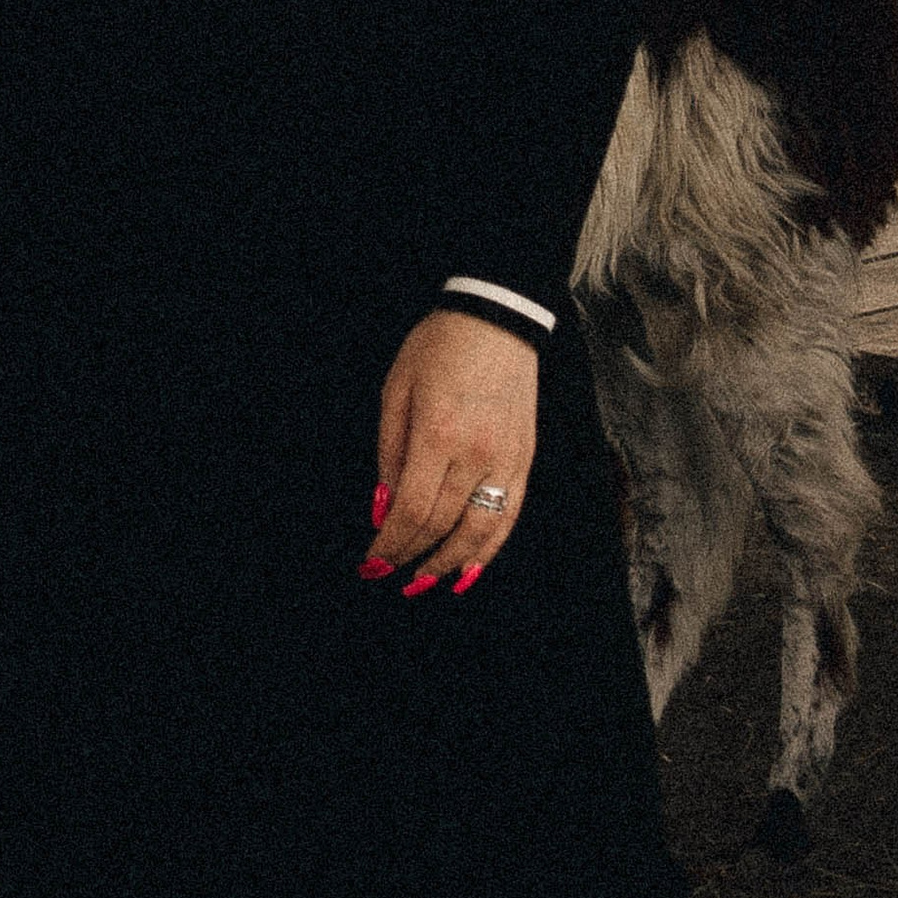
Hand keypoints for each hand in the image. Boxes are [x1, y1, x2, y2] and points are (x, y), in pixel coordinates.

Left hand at [363, 312, 537, 596]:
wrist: (496, 317)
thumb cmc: (438, 347)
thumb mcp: (396, 387)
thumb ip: (389, 451)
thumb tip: (383, 507)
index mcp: (437, 432)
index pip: (412, 509)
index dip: (391, 543)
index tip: (372, 562)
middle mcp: (475, 452)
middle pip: (442, 525)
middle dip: (411, 555)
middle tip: (389, 573)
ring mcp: (506, 459)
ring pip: (479, 532)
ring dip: (449, 564)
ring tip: (425, 580)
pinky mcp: (524, 460)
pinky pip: (508, 517)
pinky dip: (489, 549)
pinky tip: (469, 567)